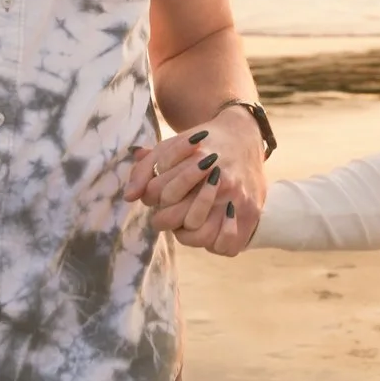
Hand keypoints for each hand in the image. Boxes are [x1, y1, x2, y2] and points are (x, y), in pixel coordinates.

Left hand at [124, 107, 266, 257]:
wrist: (242, 136)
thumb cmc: (199, 145)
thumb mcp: (169, 147)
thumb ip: (144, 170)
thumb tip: (129, 197)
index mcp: (195, 161)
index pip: (158, 194)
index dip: (152, 198)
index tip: (160, 195)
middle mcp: (218, 180)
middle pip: (176, 217)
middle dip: (165, 218)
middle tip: (170, 212)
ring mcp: (236, 198)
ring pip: (200, 235)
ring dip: (188, 234)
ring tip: (187, 223)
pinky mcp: (250, 212)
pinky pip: (228, 244)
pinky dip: (216, 243)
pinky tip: (211, 229)